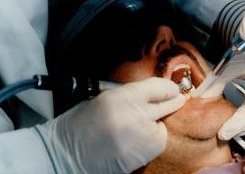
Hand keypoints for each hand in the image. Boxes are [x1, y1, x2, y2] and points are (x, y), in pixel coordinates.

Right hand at [35, 77, 185, 172]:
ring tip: (137, 128)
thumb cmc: (82, 124)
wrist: (66, 153)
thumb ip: (133, 94)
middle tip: (178, 98)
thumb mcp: (105, 98)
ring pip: (163, 127)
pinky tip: (135, 141)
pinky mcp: (141, 157)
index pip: (158, 87)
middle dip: (173, 101)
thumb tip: (158, 93)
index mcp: (120, 97)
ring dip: (157, 125)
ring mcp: (139, 139)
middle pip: (167, 104)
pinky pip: (156, 144)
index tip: (174, 88)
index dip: (169, 87)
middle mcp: (133, 116)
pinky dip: (151, 141)